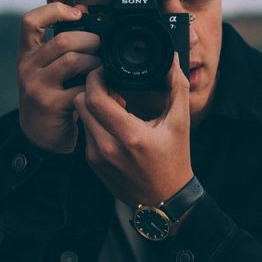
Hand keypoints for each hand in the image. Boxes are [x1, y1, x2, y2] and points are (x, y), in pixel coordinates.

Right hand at [16, 2, 99, 152]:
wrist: (39, 137)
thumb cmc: (51, 97)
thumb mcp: (48, 69)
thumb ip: (61, 46)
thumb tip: (83, 10)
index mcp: (27, 54)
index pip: (30, 21)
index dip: (54, 10)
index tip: (78, 13)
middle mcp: (27, 67)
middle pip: (62, 40)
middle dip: (91, 40)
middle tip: (103, 47)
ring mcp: (36, 86)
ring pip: (73, 60)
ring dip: (96, 62)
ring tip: (103, 69)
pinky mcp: (49, 104)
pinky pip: (80, 87)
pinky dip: (96, 87)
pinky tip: (103, 91)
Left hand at [73, 54, 192, 206]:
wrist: (164, 200)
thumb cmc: (173, 161)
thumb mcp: (180, 123)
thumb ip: (177, 88)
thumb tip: (172, 61)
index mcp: (129, 135)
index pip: (95, 97)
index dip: (96, 78)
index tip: (105, 70)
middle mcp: (107, 147)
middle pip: (81, 104)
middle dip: (92, 88)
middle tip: (109, 85)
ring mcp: (97, 157)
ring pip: (82, 118)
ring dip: (93, 106)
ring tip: (114, 105)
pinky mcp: (92, 164)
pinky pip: (85, 133)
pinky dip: (95, 123)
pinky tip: (113, 124)